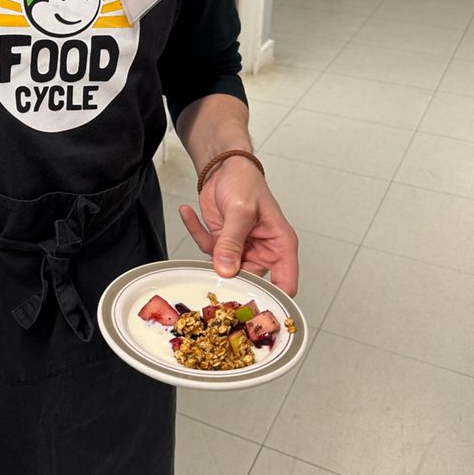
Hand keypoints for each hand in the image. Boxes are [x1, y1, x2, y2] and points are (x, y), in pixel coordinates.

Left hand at [179, 157, 298, 294]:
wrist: (226, 166)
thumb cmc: (246, 182)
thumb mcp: (240, 211)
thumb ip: (232, 242)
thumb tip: (227, 270)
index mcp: (280, 245)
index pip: (285, 284)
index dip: (273, 299)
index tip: (254, 308)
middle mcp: (262, 251)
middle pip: (249, 281)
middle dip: (230, 279)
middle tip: (213, 277)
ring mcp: (241, 250)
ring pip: (224, 269)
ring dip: (209, 254)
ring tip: (203, 232)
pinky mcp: (222, 243)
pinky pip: (207, 250)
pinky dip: (196, 233)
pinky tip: (188, 213)